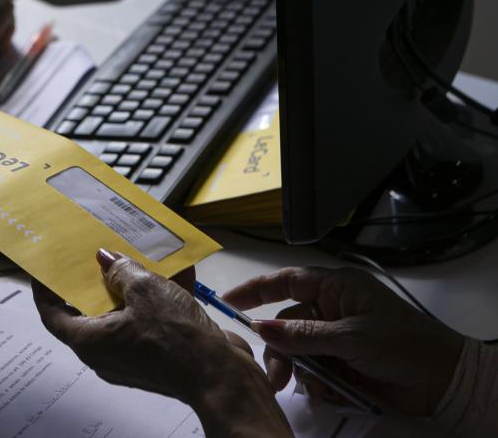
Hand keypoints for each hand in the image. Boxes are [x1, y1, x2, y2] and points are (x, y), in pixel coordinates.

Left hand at [34, 250, 291, 437]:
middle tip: (95, 252)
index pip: (52, 314)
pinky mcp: (158, 355)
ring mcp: (133, 356)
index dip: (46, 289)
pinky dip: (158, 297)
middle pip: (89, 311)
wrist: (221, 375)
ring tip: (138, 253)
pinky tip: (174, 270)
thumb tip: (107, 260)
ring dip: (132, 284)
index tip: (46, 267)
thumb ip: (122, 270)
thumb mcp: (145, 290)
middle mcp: (106, 353)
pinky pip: (150, 320)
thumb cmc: (176, 337)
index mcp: (90, 341)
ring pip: (125, 313)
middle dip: (95, 279)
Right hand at [223, 267, 463, 415]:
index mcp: (338, 287)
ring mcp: (337, 336)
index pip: (287, 281)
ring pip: (297, 350)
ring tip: (311, 388)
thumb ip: (304, 334)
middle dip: (280, 349)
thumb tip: (262, 328)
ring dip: (298, 369)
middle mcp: (333, 308)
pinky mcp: (343, 362)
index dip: (256, 290)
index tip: (229, 302)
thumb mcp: (352, 337)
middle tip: (277, 376)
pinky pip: (313, 369)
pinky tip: (328, 392)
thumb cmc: (405, 346)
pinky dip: (315, 382)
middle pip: (287, 323)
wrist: (445, 381)